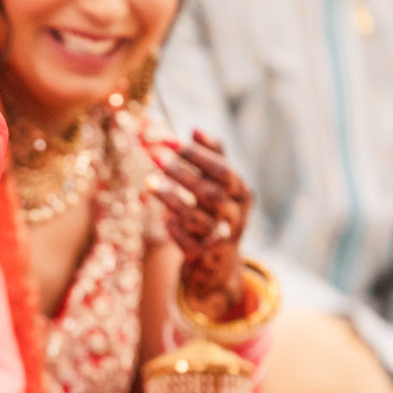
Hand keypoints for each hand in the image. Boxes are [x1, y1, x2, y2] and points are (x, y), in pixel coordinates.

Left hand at [153, 130, 251, 318]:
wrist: (219, 262)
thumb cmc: (216, 212)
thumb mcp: (220, 184)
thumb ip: (212, 156)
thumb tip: (195, 130)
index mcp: (242, 193)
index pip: (223, 171)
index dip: (198, 156)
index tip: (172, 142)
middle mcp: (237, 215)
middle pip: (211, 194)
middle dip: (183, 175)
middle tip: (157, 158)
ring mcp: (223, 238)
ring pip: (197, 219)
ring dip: (172, 200)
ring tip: (150, 184)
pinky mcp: (207, 257)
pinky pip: (189, 244)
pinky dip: (176, 230)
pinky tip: (164, 220)